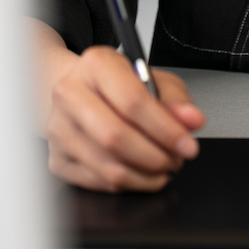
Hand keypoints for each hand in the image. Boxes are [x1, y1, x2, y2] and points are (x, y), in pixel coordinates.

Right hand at [32, 20, 204, 190]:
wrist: (82, 92)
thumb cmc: (120, 84)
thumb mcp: (155, 80)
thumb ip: (177, 100)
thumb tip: (191, 120)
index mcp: (96, 64)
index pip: (132, 102)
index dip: (165, 129)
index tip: (187, 145)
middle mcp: (70, 93)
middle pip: (115, 137)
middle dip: (155, 156)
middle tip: (176, 160)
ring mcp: (59, 128)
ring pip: (106, 166)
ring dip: (144, 175)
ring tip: (163, 167)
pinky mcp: (56, 158)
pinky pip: (97, 182)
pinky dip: (127, 184)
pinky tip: (142, 173)